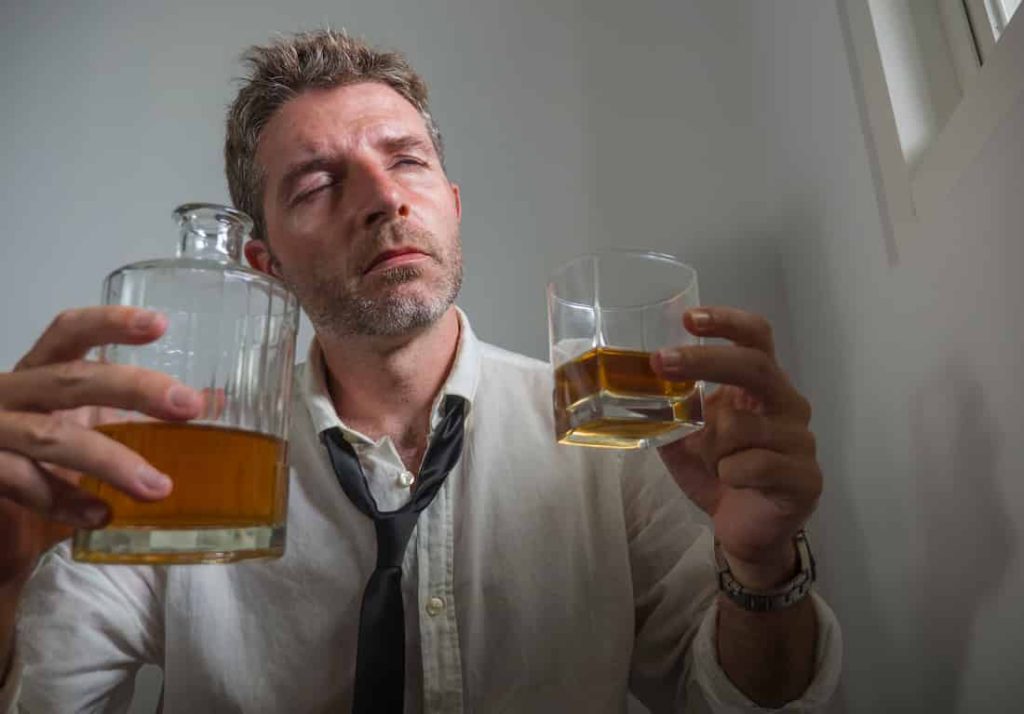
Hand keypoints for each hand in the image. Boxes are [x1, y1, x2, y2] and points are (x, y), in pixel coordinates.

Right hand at [0, 306, 202, 588]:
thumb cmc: (40, 465)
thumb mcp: (90, 431)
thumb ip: (139, 416)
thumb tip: (214, 400)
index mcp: (39, 376)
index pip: (68, 333)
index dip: (109, 322)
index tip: (160, 323)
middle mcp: (9, 395)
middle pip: (71, 380)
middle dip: (133, 389)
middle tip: (189, 406)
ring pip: (50, 437)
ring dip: (110, 460)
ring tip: (159, 487)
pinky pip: (21, 482)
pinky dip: (63, 500)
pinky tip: (101, 516)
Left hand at [652, 307, 820, 589]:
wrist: (747, 534)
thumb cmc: (720, 477)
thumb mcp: (685, 439)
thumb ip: (668, 412)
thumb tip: (632, 387)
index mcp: (762, 388)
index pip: (757, 339)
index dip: (727, 323)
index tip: (689, 317)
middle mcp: (788, 405)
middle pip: (755, 367)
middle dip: (703, 361)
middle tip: (660, 362)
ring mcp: (801, 441)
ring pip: (741, 425)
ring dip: (710, 446)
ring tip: (713, 464)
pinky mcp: (806, 477)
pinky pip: (753, 464)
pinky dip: (728, 474)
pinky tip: (732, 483)